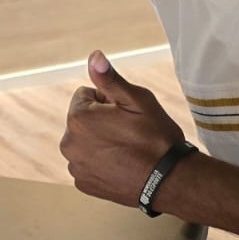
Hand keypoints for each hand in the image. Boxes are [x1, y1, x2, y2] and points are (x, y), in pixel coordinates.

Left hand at [61, 50, 186, 205]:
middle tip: (128, 132)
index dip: (108, 101)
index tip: (125, 114)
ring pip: (86, 142)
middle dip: (101, 121)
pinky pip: (88, 163)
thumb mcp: (137, 100)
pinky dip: (101, 163)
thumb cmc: (155, 137)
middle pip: (84, 119)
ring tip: (127, 150)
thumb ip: (109, 78)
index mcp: (79, 118)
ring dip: (100, 142)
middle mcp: (69, 143)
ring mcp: (75, 166)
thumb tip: (94, 55)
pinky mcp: (83, 184)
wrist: (169, 180)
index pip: (85, 95)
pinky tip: (122, 166)